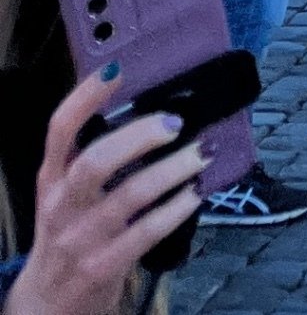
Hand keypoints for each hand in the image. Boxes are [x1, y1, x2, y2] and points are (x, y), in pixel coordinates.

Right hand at [10, 70, 213, 314]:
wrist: (47, 303)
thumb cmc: (68, 230)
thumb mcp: (65, 192)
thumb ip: (92, 155)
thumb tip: (152, 106)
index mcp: (51, 178)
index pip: (59, 130)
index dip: (85, 97)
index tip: (117, 70)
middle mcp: (62, 205)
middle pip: (94, 162)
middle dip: (137, 137)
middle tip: (174, 122)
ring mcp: (82, 238)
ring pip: (130, 196)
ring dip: (173, 169)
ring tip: (202, 152)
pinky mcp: (104, 265)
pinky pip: (147, 232)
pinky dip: (177, 208)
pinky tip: (197, 193)